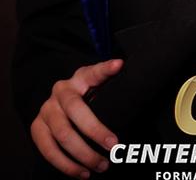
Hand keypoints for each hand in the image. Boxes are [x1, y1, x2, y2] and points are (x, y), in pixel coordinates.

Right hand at [31, 59, 123, 177]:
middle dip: (95, 130)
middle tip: (114, 147)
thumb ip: (109, 82)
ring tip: (102, 165)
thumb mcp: (99, 87)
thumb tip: (120, 65)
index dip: (105, 69)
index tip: (118, 65)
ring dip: (83, 154)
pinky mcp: (36, 128)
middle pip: (76, 109)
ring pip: (62, 134)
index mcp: (80, 78)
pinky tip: (83, 173)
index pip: (94, 71)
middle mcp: (60, 91)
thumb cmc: (87, 97)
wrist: (61, 105)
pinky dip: (66, 165)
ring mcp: (46, 110)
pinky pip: (48, 150)